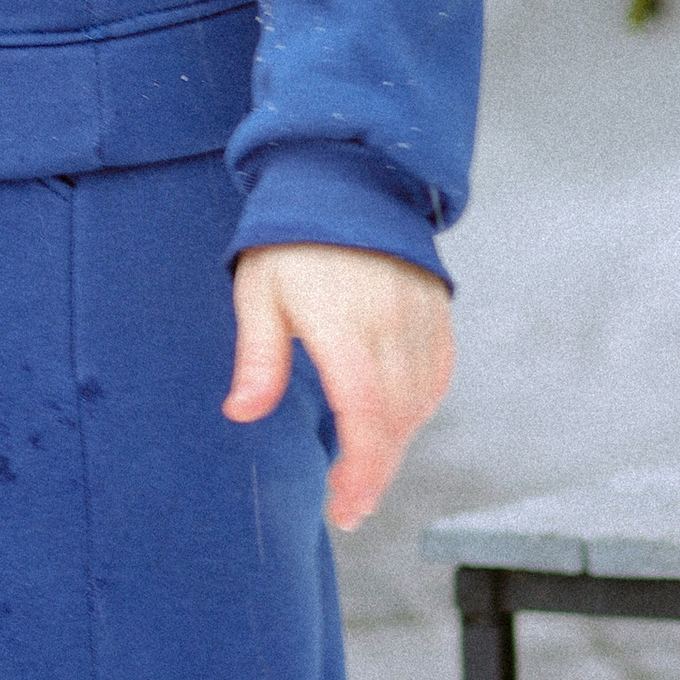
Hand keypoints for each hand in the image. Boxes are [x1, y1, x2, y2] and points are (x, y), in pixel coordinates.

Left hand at [226, 241, 453, 530]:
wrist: (345, 174)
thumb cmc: (292, 234)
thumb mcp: (259, 289)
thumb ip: (259, 357)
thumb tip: (241, 412)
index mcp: (343, 322)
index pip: (364, 413)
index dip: (362, 469)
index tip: (347, 505)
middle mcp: (389, 323)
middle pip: (396, 419)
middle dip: (376, 470)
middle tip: (350, 504)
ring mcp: (419, 316)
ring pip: (420, 402)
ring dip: (396, 441)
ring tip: (364, 464)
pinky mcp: (436, 308)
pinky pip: (437, 374)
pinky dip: (420, 406)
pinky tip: (396, 419)